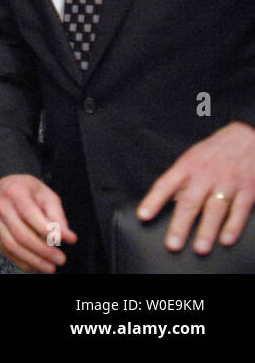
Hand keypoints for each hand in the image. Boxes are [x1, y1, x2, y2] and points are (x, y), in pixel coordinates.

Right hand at [0, 173, 75, 272]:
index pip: (31, 215)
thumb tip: (68, 237)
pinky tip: (36, 266)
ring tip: (50, 267)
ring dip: (33, 260)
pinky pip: (6, 251)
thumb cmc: (29, 191)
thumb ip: (57, 216)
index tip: (67, 240)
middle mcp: (1, 207)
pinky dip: (22, 262)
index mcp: (15, 193)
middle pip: (21, 234)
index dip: (49, 231)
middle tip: (60, 259)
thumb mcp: (47, 196)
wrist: (5, 186)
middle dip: (43, 251)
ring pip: (12, 246)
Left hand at [137, 121, 254, 253]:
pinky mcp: (248, 190)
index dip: (153, 200)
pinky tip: (226, 240)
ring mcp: (227, 183)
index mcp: (187, 167)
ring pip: (215, 209)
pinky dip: (233, 226)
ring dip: (207, 231)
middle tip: (172, 244)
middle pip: (190, 202)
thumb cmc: (214, 151)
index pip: (166, 184)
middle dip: (180, 225)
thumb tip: (168, 202)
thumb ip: (181, 181)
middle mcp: (205, 176)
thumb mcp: (192, 159)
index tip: (143, 216)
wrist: (247, 138)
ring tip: (199, 248)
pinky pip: (240, 210)